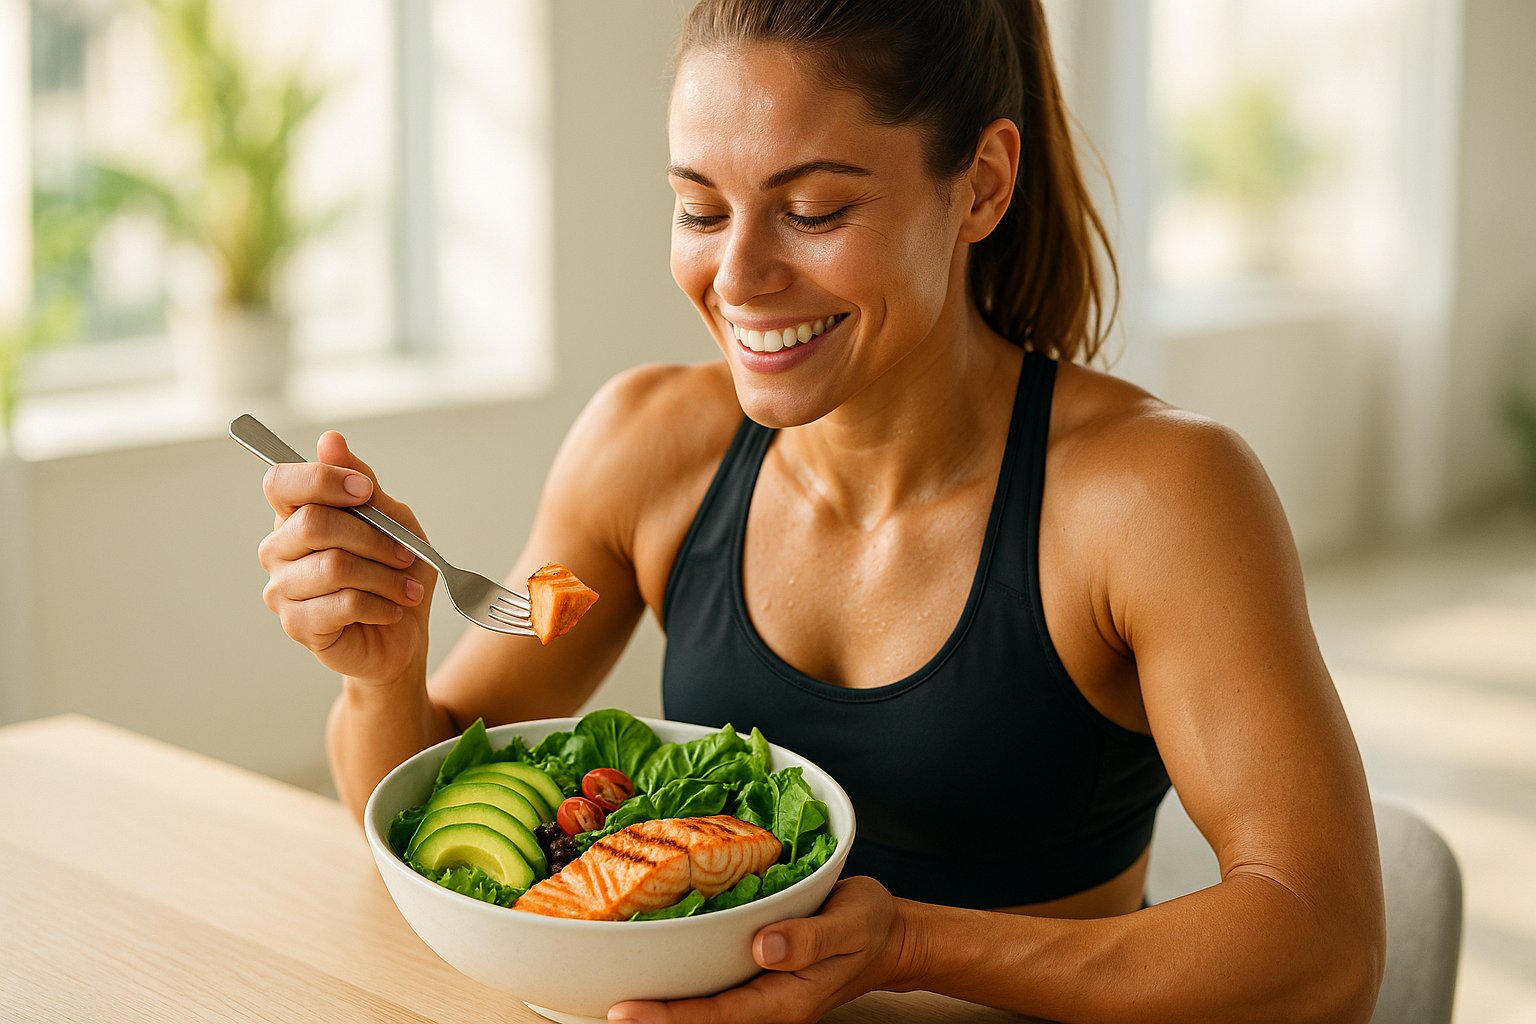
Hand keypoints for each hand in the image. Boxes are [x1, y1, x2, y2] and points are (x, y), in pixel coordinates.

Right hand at [257, 431, 436, 682]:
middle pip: (313, 523)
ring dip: (384, 576)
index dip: (322, 479)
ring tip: (406, 589)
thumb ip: (362, 483)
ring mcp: (282, 589)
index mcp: (295, 516)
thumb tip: (330, 440)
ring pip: (333, 566)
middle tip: (406, 554)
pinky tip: (392, 610)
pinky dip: (380, 605)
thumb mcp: (393, 520)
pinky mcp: (297, 625)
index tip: (366, 491)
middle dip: (373, 537)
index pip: (280, 481)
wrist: (403, 636)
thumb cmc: (394, 573)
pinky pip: (343, 603)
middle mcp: (278, 549)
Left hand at [607, 877, 909, 1023]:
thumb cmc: (871, 928)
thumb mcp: (851, 926)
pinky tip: (651, 964)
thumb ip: (810, 939)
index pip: (716, 1016)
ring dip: (659, 1003)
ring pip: (700, 1006)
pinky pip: (710, 985)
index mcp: (784, 1000)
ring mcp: (757, 992)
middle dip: (649, 1017)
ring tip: (605, 991)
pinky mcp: (753, 974)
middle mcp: (764, 1003)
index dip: (669, 1017)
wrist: (889, 937)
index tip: (624, 1011)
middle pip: (698, 1019)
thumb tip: (764, 945)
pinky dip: (679, 981)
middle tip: (595, 1006)